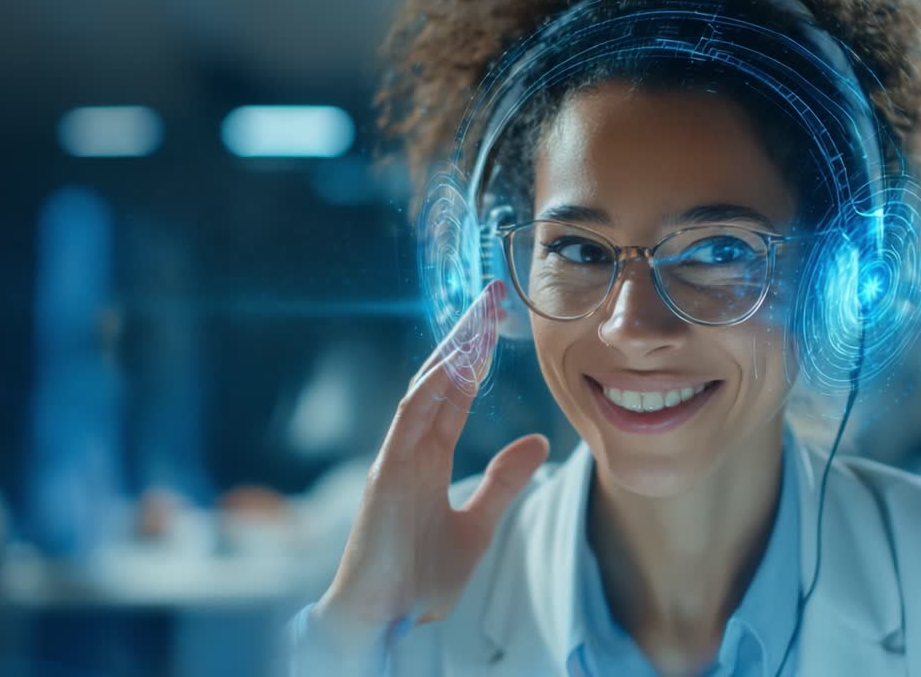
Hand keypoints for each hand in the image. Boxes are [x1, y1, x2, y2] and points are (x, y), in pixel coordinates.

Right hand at [311, 281, 549, 651]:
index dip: (476, 359)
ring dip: (451, 351)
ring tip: (478, 316)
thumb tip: (538, 441)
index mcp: (428, 458)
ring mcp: (395, 458)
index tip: (497, 324)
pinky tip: (454, 363)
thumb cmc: (419, 578)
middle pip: (440, 381)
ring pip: (425, 390)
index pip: (455, 395)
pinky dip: (430, 389)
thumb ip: (503, 482)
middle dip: (464, 339)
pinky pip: (409, 420)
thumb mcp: (478, 526)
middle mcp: (410, 450)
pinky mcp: (387, 475)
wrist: (382, 622)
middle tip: (491, 298)